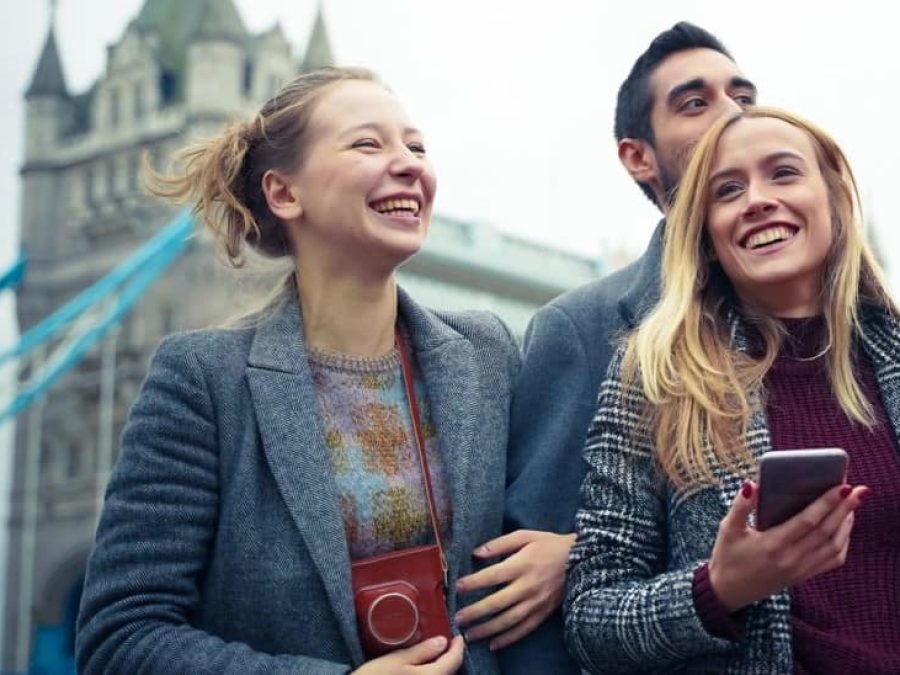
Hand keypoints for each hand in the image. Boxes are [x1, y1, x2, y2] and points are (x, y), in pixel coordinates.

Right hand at [353, 636, 464, 673]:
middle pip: (449, 671)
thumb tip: (443, 641)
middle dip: (450, 657)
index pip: (454, 661)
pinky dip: (432, 673)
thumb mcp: (396, 660)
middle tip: (446, 642)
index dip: (458, 647)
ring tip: (434, 653)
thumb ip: (421, 652)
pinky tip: (423, 667)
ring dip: (441, 666)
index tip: (458, 636)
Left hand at [453, 530, 575, 649]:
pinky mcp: (544, 613)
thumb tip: (477, 553)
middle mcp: (528, 586)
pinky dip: (509, 639)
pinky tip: (493, 645)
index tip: (457, 587)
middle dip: (475, 612)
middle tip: (457, 619)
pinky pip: (524, 629)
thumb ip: (500, 543)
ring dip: (487, 630)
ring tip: (470, 636)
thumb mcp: (526, 535)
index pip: (493, 576)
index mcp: (522, 564)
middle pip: (497, 602)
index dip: (474, 582)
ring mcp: (537, 602)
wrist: (582, 560)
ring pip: (509, 621)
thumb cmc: (550, 545)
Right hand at [709, 481, 868, 612]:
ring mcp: (800, 570)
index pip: (807, 521)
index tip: (842, 486)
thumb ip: (741, 506)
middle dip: (844, 509)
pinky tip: (844, 527)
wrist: (728, 591)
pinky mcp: (803, 576)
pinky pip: (832, 560)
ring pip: (834, 546)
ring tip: (852, 504)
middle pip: (826, 531)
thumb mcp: (728, 529)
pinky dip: (843, 542)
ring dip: (846, 524)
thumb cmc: (727, 556)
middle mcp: (791, 559)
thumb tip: (753, 485)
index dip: (827, 503)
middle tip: (859, 490)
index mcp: (772, 545)